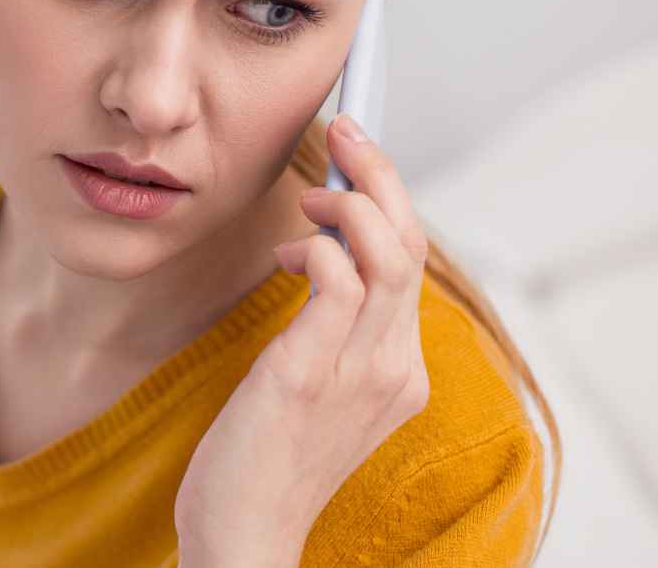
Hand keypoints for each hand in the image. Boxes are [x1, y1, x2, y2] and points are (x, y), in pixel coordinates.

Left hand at [175, 114, 430, 567]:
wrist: (243, 532)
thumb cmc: (264, 456)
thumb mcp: (314, 384)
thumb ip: (328, 326)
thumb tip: (314, 253)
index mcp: (401, 371)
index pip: (413, 264)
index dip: (390, 201)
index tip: (357, 158)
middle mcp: (396, 369)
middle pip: (413, 245)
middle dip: (380, 174)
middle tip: (343, 129)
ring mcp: (361, 373)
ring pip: (389, 254)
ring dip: (350, 200)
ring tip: (308, 190)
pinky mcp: (309, 374)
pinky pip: (336, 281)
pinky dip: (316, 245)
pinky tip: (283, 249)